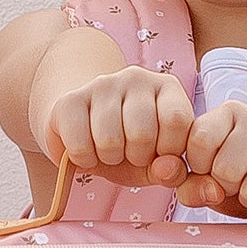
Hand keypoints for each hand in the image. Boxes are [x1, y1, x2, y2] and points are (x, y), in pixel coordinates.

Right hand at [37, 69, 196, 190]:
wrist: (86, 129)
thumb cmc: (129, 147)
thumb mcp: (156, 163)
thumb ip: (171, 170)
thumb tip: (167, 170)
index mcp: (167, 88)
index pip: (176, 120)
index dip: (167, 149)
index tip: (157, 153)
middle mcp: (136, 77)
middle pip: (142, 133)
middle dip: (135, 157)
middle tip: (128, 152)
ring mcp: (102, 83)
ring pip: (110, 140)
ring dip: (108, 158)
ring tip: (108, 150)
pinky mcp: (70, 98)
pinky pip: (79, 145)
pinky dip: (83, 159)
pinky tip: (86, 150)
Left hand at [178, 102, 246, 223]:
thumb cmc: (243, 179)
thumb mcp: (210, 181)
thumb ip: (191, 186)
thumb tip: (208, 190)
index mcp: (229, 113)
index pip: (200, 140)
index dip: (201, 169)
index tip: (212, 172)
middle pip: (226, 168)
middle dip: (229, 189)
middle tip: (240, 185)